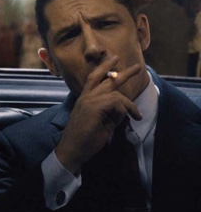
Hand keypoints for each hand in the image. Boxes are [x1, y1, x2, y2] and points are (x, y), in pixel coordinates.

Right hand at [55, 56, 142, 174]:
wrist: (73, 150)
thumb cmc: (85, 139)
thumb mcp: (102, 123)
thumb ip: (111, 112)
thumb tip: (124, 108)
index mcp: (85, 99)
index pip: (94, 78)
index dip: (105, 68)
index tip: (115, 60)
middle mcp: (85, 97)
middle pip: (106, 78)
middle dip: (123, 72)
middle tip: (137, 67)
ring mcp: (88, 101)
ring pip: (116, 93)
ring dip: (129, 105)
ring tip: (137, 116)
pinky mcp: (93, 108)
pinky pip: (116, 102)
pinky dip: (125, 110)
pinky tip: (128, 119)